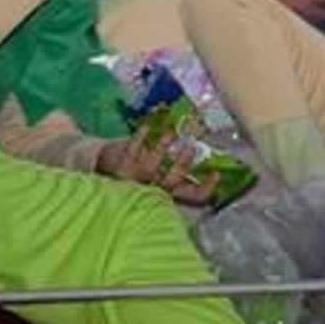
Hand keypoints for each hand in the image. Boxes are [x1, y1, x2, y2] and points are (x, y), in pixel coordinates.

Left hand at [97, 123, 215, 205]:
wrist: (107, 169)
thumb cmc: (142, 174)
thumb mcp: (162, 179)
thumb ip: (181, 173)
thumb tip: (206, 156)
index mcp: (167, 194)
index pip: (191, 197)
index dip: (206, 188)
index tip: (216, 173)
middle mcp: (152, 189)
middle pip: (170, 182)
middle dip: (182, 165)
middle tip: (192, 147)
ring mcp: (135, 178)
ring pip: (150, 166)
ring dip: (162, 148)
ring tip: (172, 132)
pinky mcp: (122, 164)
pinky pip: (131, 150)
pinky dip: (140, 137)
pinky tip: (148, 126)